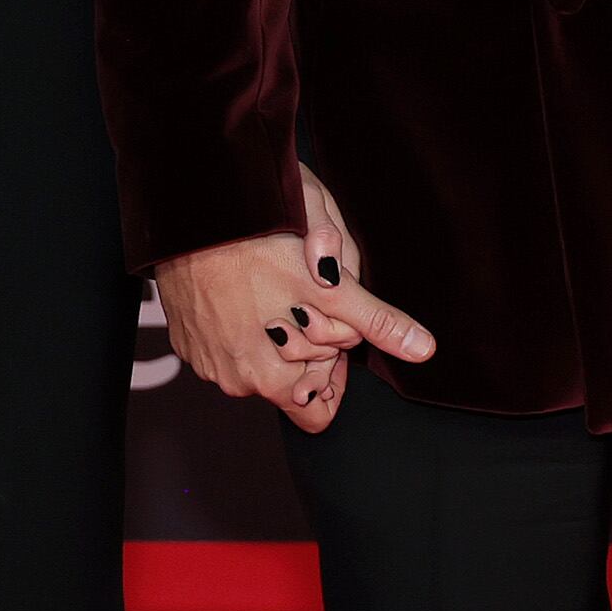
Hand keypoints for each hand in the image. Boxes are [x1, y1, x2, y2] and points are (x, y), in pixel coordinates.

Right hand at [153, 176, 433, 435]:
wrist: (195, 212)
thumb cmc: (260, 237)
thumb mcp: (331, 279)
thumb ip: (375, 320)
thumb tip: (422, 350)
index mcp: (278, 376)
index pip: (321, 398)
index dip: (335, 360)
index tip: (332, 323)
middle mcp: (241, 380)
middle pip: (293, 383)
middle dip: (309, 347)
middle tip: (306, 298)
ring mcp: (212, 364)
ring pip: (260, 367)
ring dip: (275, 339)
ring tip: (275, 291)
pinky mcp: (190, 346)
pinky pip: (227, 352)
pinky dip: (241, 330)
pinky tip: (245, 293)